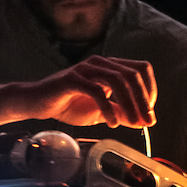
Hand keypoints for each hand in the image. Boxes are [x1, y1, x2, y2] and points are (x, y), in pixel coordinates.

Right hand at [27, 56, 156, 130]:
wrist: (37, 103)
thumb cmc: (68, 104)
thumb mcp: (99, 111)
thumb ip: (119, 113)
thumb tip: (141, 121)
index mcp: (109, 66)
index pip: (140, 69)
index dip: (149, 89)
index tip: (149, 112)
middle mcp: (100, 63)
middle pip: (132, 74)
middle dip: (143, 99)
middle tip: (147, 121)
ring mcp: (86, 69)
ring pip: (118, 80)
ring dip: (129, 104)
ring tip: (131, 123)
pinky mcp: (72, 79)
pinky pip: (96, 91)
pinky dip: (107, 108)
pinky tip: (111, 123)